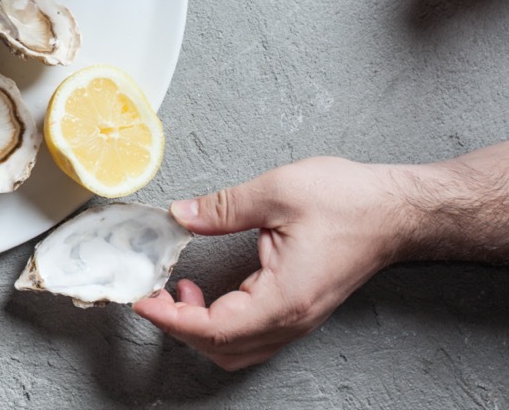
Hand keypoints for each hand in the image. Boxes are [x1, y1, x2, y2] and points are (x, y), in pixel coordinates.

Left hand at [132, 157, 409, 369]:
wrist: (397, 210)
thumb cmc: (350, 202)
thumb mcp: (277, 191)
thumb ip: (222, 208)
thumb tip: (181, 215)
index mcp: (284, 297)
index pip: (215, 328)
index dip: (172, 319)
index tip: (143, 299)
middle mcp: (292, 318)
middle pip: (221, 347)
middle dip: (178, 325)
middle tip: (150, 293)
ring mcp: (297, 318)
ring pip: (236, 348)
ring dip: (199, 328)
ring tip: (175, 291)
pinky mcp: (298, 309)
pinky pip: (251, 334)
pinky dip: (219, 322)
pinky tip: (205, 292)